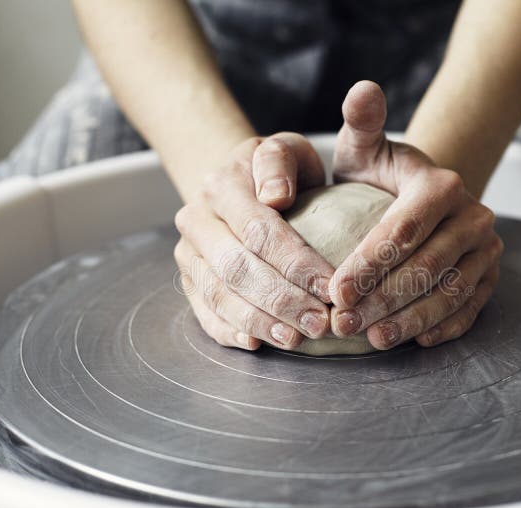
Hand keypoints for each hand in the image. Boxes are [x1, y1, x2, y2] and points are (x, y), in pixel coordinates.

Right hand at [174, 133, 333, 349]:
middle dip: (282, 300)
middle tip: (320, 323)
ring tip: (296, 339)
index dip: (297, 263)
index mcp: (220, 186)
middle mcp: (196, 220)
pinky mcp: (188, 281)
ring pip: (219, 295)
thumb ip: (279, 162)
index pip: (259, 231)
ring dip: (259, 322)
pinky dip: (230, 332)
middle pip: (238, 269)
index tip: (332, 287)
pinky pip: (204, 313)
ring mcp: (189, 254)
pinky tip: (258, 343)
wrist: (236, 185)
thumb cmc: (275, 173)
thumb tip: (275, 196)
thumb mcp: (283, 151)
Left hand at [329, 81, 502, 348]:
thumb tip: (362, 88)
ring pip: (449, 292)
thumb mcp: (367, 148)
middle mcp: (473, 216)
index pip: (403, 229)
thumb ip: (363, 122)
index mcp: (441, 186)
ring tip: (373, 340)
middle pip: (427, 266)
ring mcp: (485, 249)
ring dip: (411, 320)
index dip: (368, 263)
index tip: (334, 290)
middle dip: (383, 299)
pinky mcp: (489, 276)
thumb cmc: (381, 176)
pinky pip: (471, 308)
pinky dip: (444, 327)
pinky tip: (415, 343)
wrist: (422, 196)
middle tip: (343, 323)